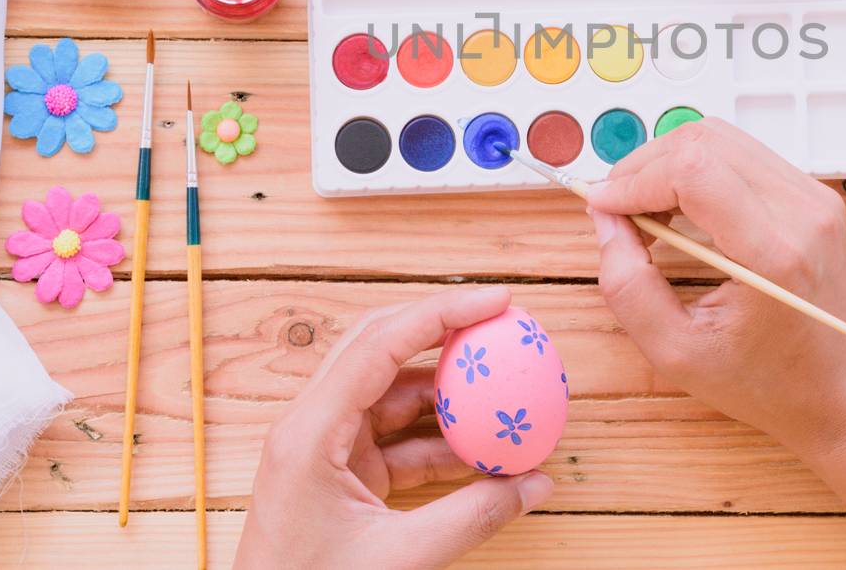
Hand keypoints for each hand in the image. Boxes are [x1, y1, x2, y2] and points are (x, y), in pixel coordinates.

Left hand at [236, 286, 553, 569]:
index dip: (441, 312)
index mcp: (309, 432)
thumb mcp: (399, 558)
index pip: (379, 344)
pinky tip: (485, 452)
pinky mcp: (339, 471)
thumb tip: (536, 485)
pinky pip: (397, 438)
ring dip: (450, 398)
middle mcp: (311, 425)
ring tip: (505, 396)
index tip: (497, 301)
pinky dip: (440, 442)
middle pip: (382, 349)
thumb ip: (472, 517)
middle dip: (445, 333)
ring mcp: (324, 446)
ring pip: (394, 395)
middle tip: (502, 325)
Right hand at [586, 118, 845, 458]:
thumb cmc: (767, 383)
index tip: (602, 205)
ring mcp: (813, 197)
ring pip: (720, 137)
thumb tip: (604, 218)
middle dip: (644, 167)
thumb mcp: (677, 353)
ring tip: (645, 211)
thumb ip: (627, 286)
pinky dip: (697, 168)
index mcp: (775, 254)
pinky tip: (681, 210)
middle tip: (616, 210)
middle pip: (703, 141)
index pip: (694, 170)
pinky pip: (741, 154)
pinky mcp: (812, 195)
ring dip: (668, 164)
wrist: (845, 392)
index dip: (635, 179)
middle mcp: (802, 212)